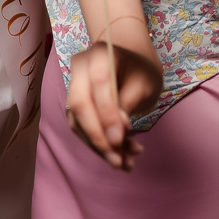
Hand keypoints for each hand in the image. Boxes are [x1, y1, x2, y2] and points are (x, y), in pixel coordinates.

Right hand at [66, 41, 162, 170]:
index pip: (99, 85)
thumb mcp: (145, 85)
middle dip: (98, 137)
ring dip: (99, 147)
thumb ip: (128, 105)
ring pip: (78, 121)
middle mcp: (80, 68)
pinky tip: (120, 156)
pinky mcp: (74, 105)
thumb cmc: (141, 73)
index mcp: (100, 54)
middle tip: (118, 161)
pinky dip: (99, 145)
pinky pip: (81, 128)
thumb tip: (115, 134)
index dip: (107, 114)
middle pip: (79, 104)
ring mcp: (74, 86)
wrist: (133, 66)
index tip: (119, 140)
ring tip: (125, 163)